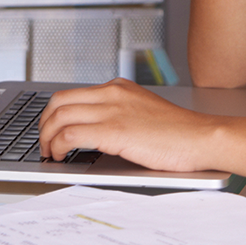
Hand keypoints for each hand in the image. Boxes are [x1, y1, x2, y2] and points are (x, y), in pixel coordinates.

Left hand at [38, 79, 217, 172]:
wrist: (202, 139)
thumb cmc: (179, 134)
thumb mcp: (143, 113)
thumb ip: (119, 114)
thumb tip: (93, 130)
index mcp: (118, 88)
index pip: (71, 94)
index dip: (53, 114)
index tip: (50, 130)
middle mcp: (112, 94)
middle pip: (59, 102)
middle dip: (44, 124)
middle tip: (44, 142)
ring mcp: (112, 110)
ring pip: (60, 117)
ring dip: (47, 137)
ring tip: (49, 152)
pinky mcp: (114, 130)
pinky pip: (71, 134)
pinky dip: (58, 145)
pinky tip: (60, 156)